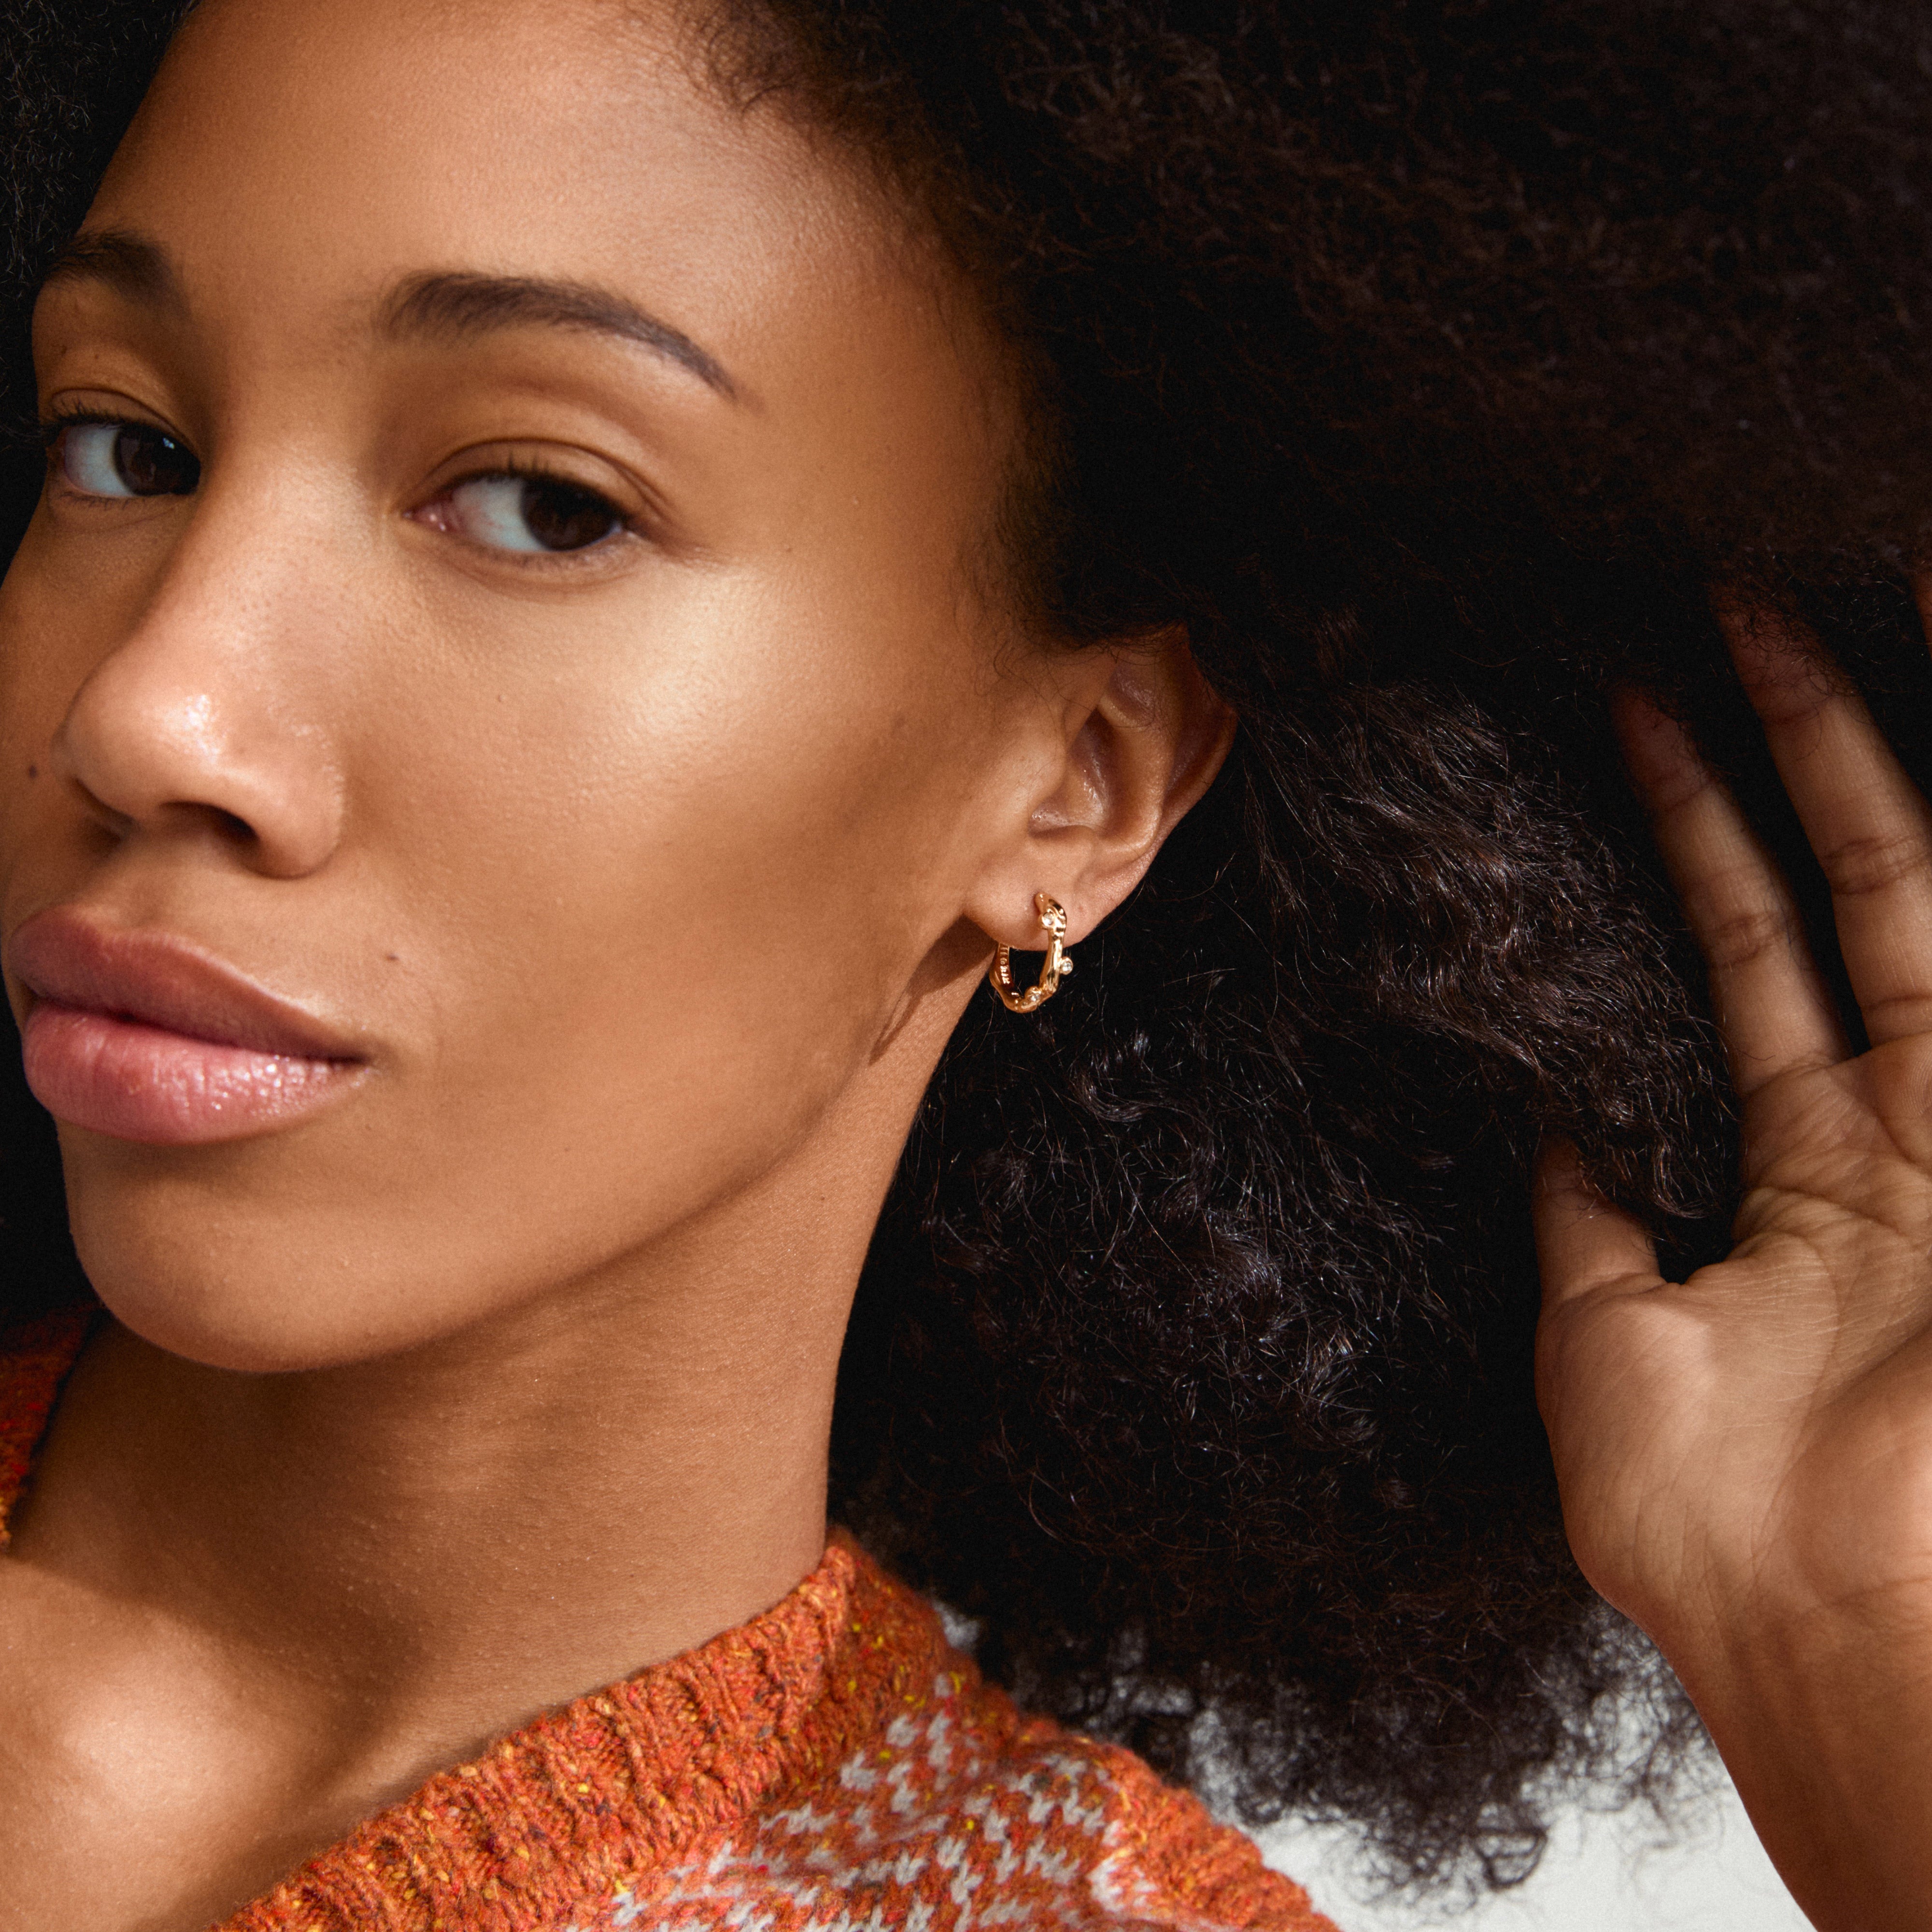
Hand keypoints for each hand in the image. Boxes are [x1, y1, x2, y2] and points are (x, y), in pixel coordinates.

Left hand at [1533, 605, 1931, 1928]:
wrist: (1833, 1633)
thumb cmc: (1712, 1523)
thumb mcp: (1607, 1336)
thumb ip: (1585, 1217)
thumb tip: (1540, 1117)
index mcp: (1800, 1187)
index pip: (1745, 969)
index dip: (1692, 850)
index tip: (1629, 733)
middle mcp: (1898, 1140)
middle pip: (1836, 902)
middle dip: (1776, 760)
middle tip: (1712, 618)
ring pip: (1908, 898)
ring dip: (1840, 762)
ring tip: (1765, 621)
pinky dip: (1914, 861)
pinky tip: (1874, 758)